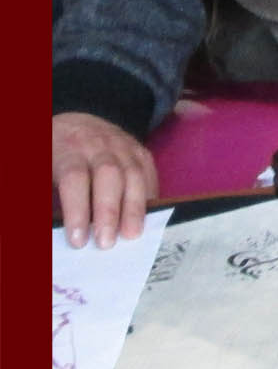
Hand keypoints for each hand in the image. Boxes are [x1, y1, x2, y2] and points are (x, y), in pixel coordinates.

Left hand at [53, 112, 159, 249]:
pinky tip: (146, 217)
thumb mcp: (38, 172)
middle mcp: (98, 144)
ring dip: (134, 207)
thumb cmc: (53, 156)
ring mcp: (123, 145)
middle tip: (106, 242)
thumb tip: (51, 231)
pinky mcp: (140, 150)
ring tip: (131, 235)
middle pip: (109, 175)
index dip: (77, 210)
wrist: (74, 126)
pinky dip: (149, 196)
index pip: (75, 178)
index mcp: (67, 150)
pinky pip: (149, 173)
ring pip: (134, 174)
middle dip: (109, 211)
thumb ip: (45, 200)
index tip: (78, 240)